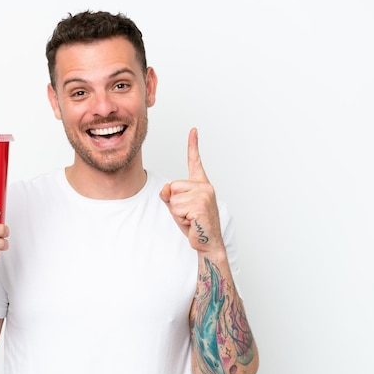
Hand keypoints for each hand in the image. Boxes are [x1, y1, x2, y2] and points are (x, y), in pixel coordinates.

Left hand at [160, 128, 222, 251]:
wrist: (208, 243)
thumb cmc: (194, 225)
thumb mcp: (177, 207)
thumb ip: (168, 196)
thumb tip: (165, 188)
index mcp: (201, 184)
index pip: (195, 162)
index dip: (193, 145)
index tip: (193, 130)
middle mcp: (204, 186)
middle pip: (172, 187)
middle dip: (174, 203)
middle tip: (188, 214)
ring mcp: (204, 195)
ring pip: (173, 199)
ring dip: (177, 213)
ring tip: (190, 219)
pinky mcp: (200, 205)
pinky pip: (176, 208)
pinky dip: (180, 219)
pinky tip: (192, 223)